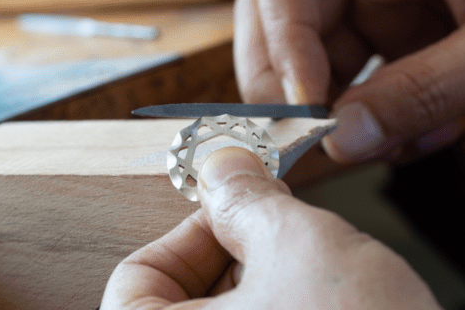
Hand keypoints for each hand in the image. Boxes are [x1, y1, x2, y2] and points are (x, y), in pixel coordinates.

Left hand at [100, 146, 440, 309]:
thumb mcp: (300, 242)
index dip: (188, 233)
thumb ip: (247, 199)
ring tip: (316, 274)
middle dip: (232, 259)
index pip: (135, 281)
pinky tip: (330, 306)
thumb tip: (223, 169)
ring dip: (261, 293)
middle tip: (280, 231)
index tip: (234, 211)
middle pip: (181, 308)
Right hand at [235, 0, 464, 161]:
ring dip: (345, 111)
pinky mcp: (443, 52)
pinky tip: (420, 142)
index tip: (302, 98)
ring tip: (371, 149)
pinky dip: (389, 124)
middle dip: (298, 78)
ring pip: (339, 62)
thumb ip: (422, 91)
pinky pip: (386, 91)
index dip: (281, 32)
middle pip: (301, 16)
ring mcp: (420, 9)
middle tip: (310, 138)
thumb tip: (338, 134)